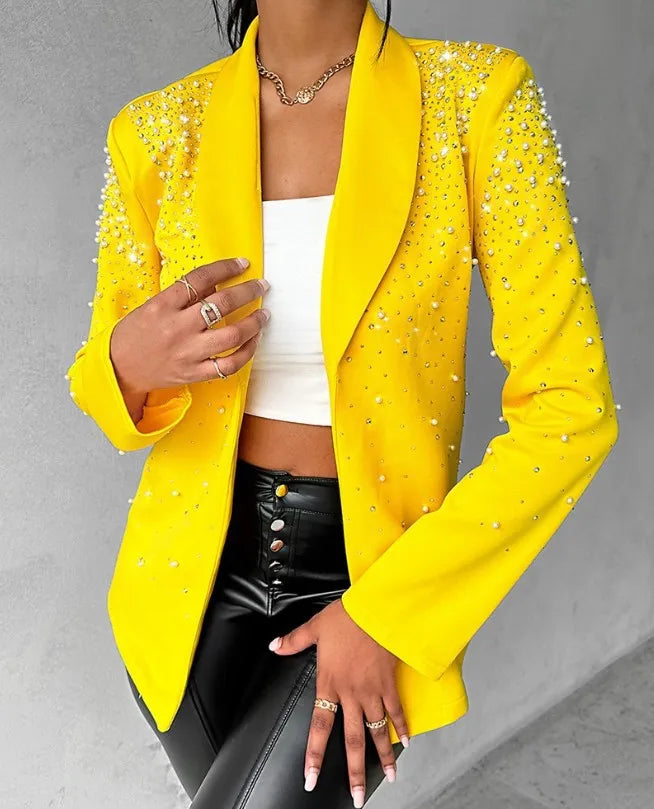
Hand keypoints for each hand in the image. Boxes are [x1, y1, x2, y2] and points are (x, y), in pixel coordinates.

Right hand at [109, 257, 269, 394]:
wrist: (119, 369)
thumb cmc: (135, 334)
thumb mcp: (153, 306)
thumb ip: (183, 296)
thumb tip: (217, 284)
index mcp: (163, 305)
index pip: (201, 278)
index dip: (226, 268)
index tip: (242, 264)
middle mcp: (177, 328)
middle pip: (222, 304)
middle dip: (248, 291)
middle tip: (262, 286)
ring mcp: (188, 353)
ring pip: (232, 335)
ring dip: (254, 322)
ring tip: (264, 315)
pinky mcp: (194, 373)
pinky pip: (229, 364)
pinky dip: (246, 353)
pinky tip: (253, 342)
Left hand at [268, 598, 409, 806]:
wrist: (377, 609)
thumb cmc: (346, 617)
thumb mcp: (315, 627)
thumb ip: (294, 640)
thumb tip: (274, 646)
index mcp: (329, 683)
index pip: (319, 727)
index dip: (315, 755)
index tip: (310, 779)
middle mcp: (351, 694)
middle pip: (352, 741)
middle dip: (354, 773)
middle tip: (358, 798)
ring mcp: (373, 691)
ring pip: (377, 732)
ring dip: (383, 757)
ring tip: (389, 778)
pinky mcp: (390, 683)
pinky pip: (397, 711)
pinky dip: (403, 727)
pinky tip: (407, 742)